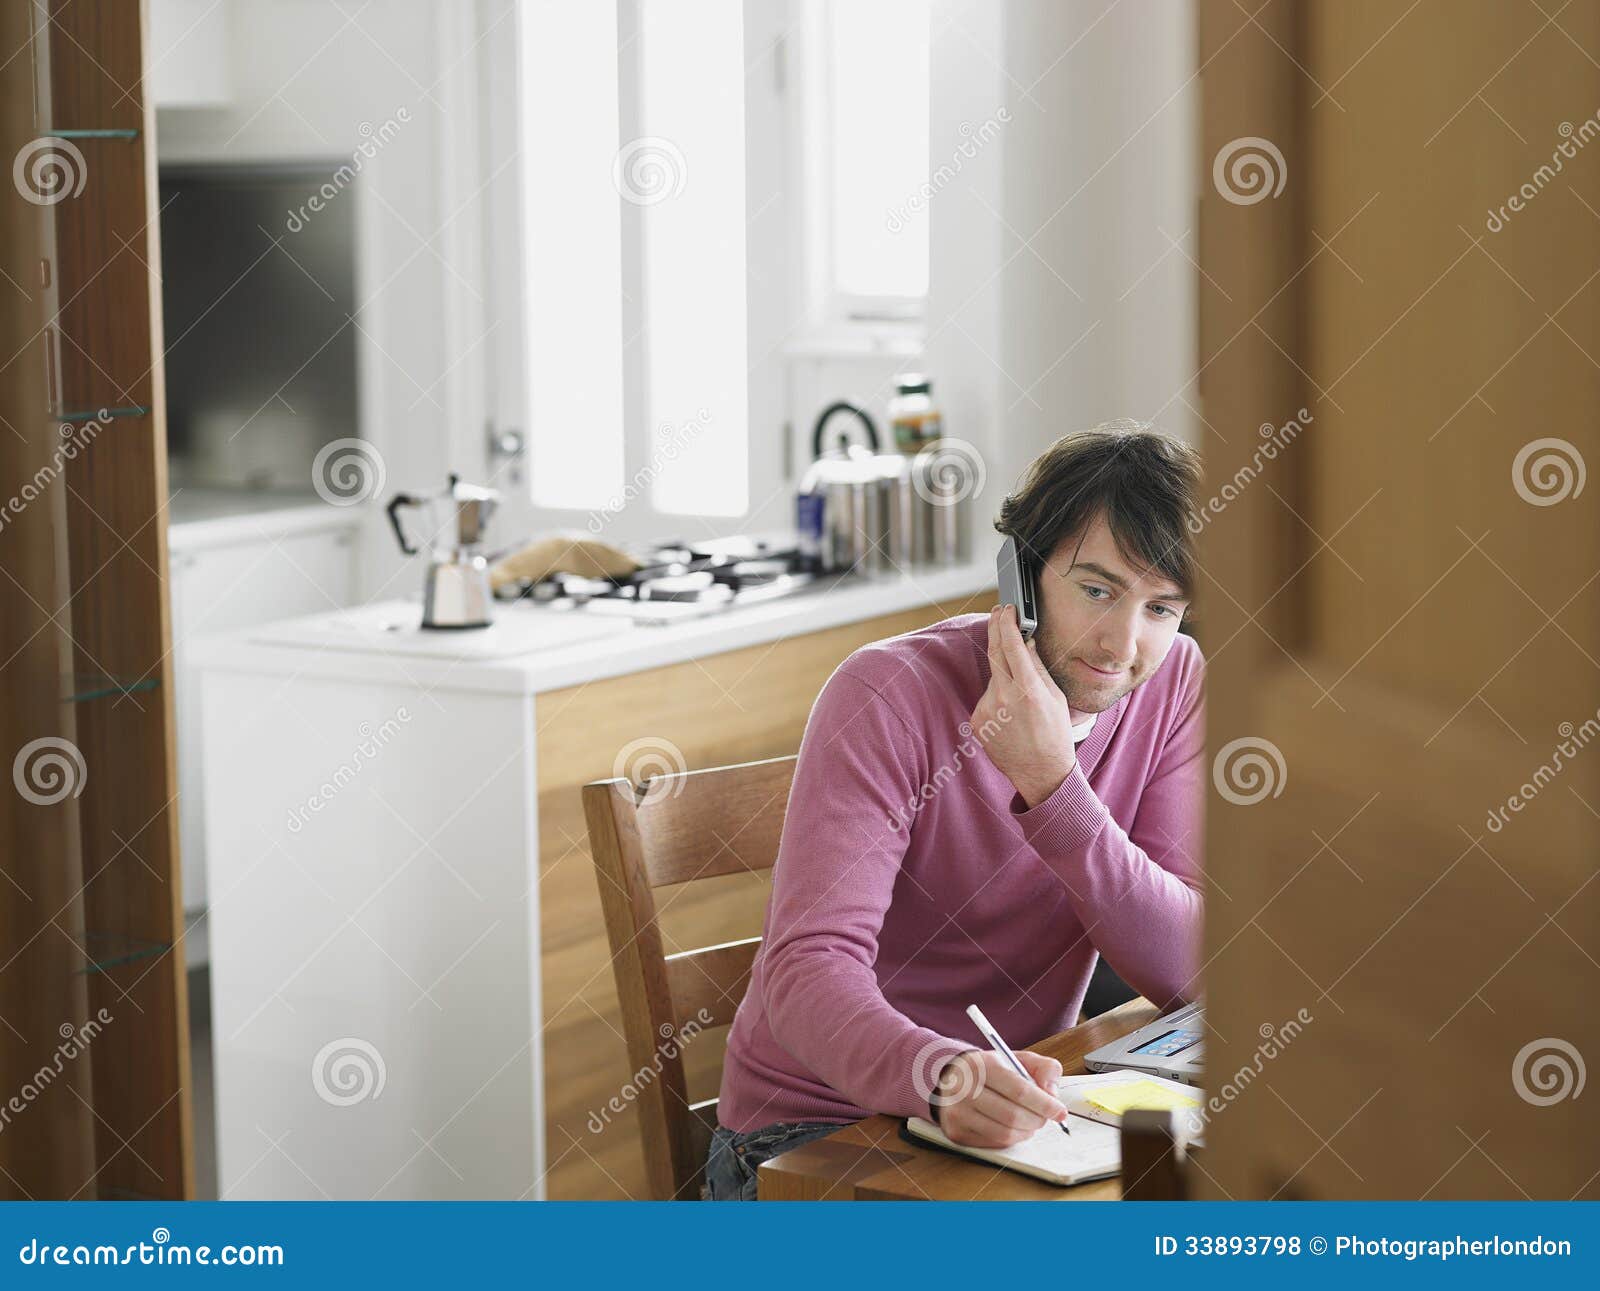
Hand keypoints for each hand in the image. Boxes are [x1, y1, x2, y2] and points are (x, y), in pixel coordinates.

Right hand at [932, 1049, 1067, 1147]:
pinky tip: (1014, 1127)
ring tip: (1031, 1122)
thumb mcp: (1017, 1059)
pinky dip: (1012, 1138)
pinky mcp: (957, 1133)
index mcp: (981, 1066)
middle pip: (1013, 1116)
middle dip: (1037, 1120)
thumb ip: (1044, 1068)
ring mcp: (958, 1114)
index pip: (1020, 1091)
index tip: (1060, 1111)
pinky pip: (994, 1143)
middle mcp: (964, 1090)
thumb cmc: (990, 1070)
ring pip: (1005, 1134)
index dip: (1045, 1104)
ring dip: (1026, 1131)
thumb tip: (1052, 1093)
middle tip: (1046, 1117)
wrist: (950, 1079)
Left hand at [972, 604, 1077, 808]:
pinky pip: (987, 698)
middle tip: (999, 614)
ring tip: (1022, 701)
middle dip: (996, 630)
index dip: (1007, 623)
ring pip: (994, 679)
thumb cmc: (1054, 734)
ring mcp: (987, 710)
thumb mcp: (1055, 697)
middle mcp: (1004, 698)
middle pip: (994, 653)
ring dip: (1005, 677)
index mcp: (1027, 690)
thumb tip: (1027, 642)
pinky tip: (1011, 716)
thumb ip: (1038, 668)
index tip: (1007, 610)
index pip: (1011, 646)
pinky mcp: (977, 720)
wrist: (1040, 772)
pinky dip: (998, 698)